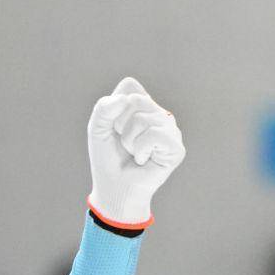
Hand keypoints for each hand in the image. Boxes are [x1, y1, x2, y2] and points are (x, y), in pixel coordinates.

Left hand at [86, 77, 184, 229]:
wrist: (114, 188)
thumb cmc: (107, 158)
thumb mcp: (97, 128)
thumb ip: (104, 108)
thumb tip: (127, 100)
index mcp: (144, 104)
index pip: (130, 87)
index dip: (115, 107)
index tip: (115, 127)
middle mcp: (159, 113)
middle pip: (136, 100)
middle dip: (121, 124)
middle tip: (124, 143)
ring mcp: (170, 130)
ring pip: (144, 119)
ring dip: (129, 140)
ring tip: (133, 153)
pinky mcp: (176, 148)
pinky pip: (155, 135)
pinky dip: (141, 149)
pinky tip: (143, 160)